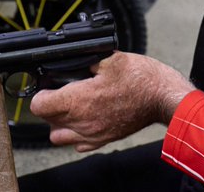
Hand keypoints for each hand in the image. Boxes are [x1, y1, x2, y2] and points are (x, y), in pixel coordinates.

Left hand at [29, 52, 193, 151]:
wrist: (164, 98)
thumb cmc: (141, 79)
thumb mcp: (110, 58)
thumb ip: (86, 60)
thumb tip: (73, 59)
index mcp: (79, 100)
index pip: (39, 105)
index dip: (40, 91)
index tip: (48, 84)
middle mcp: (82, 122)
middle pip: (46, 120)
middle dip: (49, 104)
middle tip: (60, 90)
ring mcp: (92, 134)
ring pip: (58, 136)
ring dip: (58, 122)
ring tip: (70, 106)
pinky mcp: (104, 140)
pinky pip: (78, 144)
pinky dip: (75, 134)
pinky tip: (85, 118)